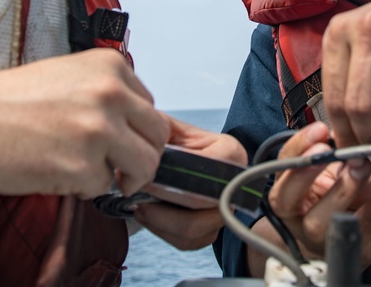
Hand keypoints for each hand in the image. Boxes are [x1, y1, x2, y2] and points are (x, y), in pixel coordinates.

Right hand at [0, 48, 168, 197]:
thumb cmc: (2, 100)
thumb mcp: (66, 76)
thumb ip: (104, 92)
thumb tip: (131, 121)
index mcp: (109, 66)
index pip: (151, 106)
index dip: (135, 129)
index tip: (120, 140)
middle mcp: (111, 93)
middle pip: (158, 136)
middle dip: (141, 156)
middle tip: (120, 167)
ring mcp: (99, 129)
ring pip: (145, 165)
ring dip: (123, 176)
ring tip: (93, 174)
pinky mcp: (83, 165)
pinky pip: (104, 187)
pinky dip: (85, 189)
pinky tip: (58, 175)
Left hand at [133, 116, 246, 249]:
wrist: (181, 158)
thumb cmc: (175, 142)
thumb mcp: (169, 128)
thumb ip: (157, 133)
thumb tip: (140, 156)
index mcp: (230, 153)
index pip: (205, 172)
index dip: (171, 179)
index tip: (143, 180)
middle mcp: (234, 184)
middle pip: (199, 205)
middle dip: (162, 203)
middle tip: (135, 196)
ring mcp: (225, 209)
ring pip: (193, 229)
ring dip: (159, 221)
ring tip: (139, 207)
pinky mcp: (212, 229)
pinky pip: (188, 242)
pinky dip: (164, 232)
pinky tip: (148, 216)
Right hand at [264, 123, 370, 267]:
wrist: (367, 230)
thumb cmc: (347, 196)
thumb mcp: (339, 167)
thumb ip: (337, 152)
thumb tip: (344, 134)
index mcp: (289, 190)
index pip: (282, 166)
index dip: (298, 148)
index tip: (319, 131)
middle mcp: (297, 217)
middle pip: (286, 198)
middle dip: (308, 171)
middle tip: (332, 150)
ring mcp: (320, 238)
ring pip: (320, 220)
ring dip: (344, 186)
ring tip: (364, 165)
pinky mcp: (352, 247)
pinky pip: (365, 222)